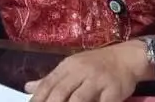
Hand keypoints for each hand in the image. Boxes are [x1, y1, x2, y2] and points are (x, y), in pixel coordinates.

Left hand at [24, 44, 139, 101]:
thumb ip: (51, 79)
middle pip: (60, 92)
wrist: (126, 57)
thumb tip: (27, 88)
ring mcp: (97, 80)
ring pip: (78, 99)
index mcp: (68, 66)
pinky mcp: (113, 91)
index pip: (48, 84)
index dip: (38, 99)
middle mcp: (81, 71)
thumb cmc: (96, 64)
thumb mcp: (72, 66)